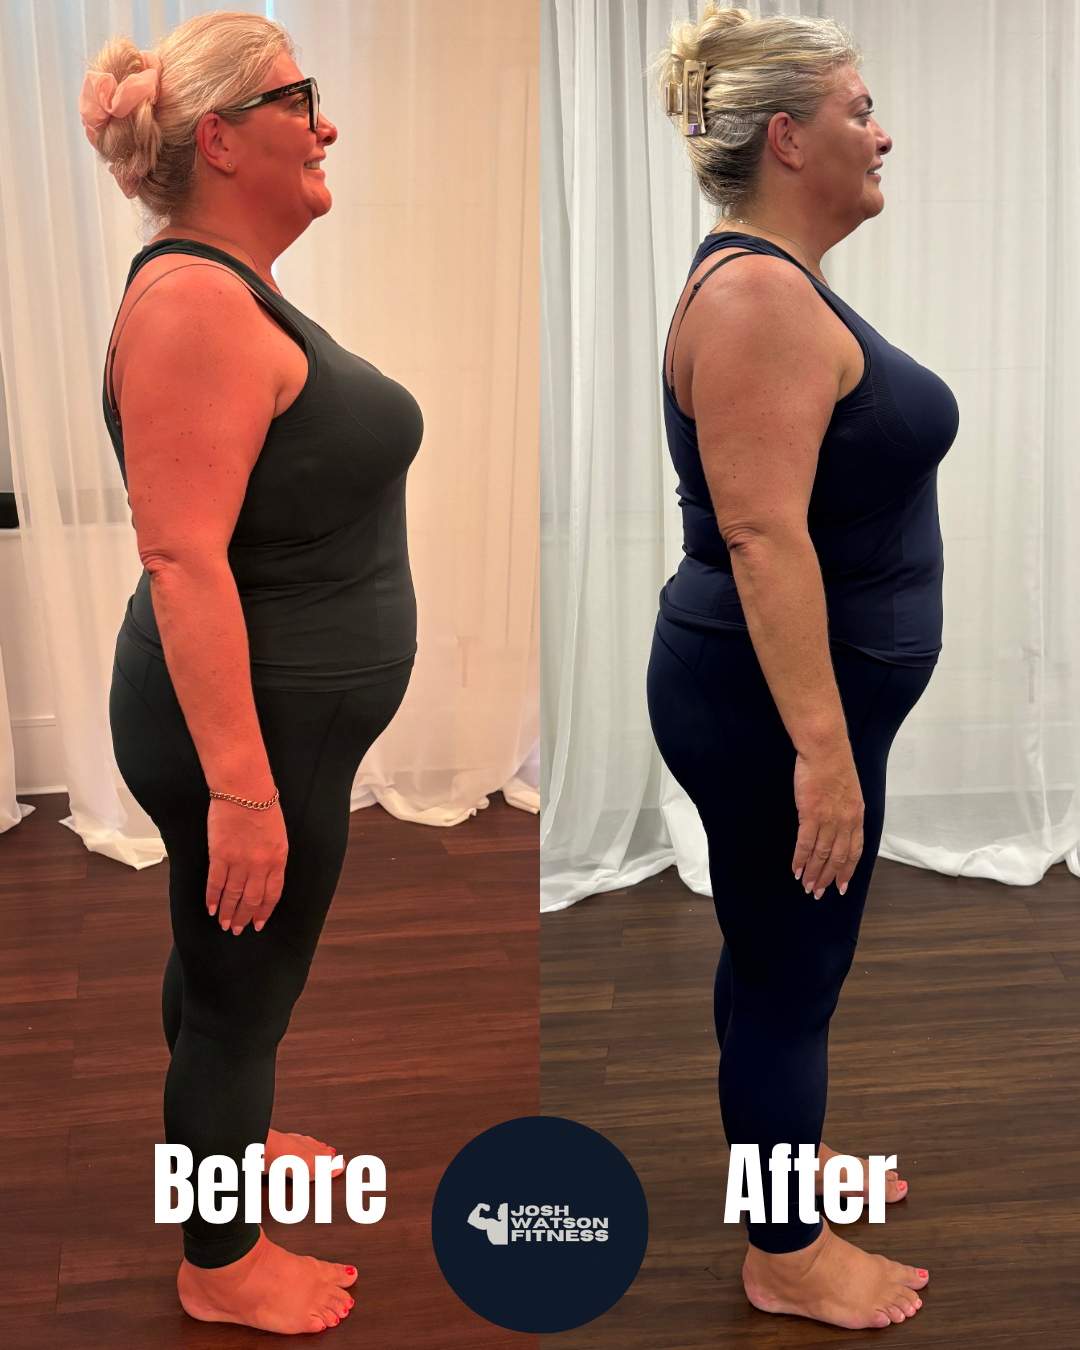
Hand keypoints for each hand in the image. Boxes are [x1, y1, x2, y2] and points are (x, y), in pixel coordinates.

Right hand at [205, 798, 287, 934]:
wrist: (245, 790)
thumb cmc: (263, 806)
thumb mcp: (279, 835)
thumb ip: (274, 857)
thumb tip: (265, 877)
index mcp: (278, 860)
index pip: (272, 894)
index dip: (264, 911)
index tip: (258, 924)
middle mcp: (260, 865)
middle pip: (252, 899)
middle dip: (244, 917)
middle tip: (237, 929)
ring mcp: (239, 861)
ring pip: (233, 895)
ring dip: (227, 912)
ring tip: (223, 924)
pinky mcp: (219, 855)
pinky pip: (216, 883)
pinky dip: (212, 898)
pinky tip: (210, 908)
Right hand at [791, 745, 863, 897]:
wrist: (825, 751)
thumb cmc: (835, 766)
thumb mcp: (850, 792)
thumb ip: (846, 811)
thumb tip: (838, 826)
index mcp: (857, 817)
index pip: (854, 851)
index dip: (847, 870)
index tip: (841, 886)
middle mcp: (846, 822)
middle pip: (837, 858)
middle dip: (829, 878)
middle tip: (819, 893)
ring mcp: (829, 820)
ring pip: (821, 855)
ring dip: (814, 873)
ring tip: (807, 887)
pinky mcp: (810, 815)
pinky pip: (805, 844)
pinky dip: (800, 859)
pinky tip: (796, 870)